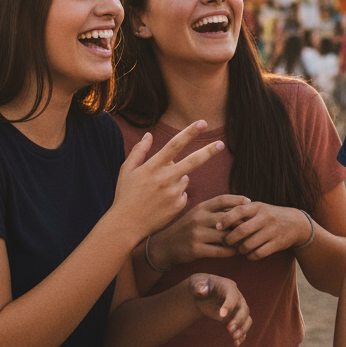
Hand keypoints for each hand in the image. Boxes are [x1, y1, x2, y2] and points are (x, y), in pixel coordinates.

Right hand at [113, 122, 224, 244]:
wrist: (126, 224)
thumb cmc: (125, 195)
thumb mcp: (126, 171)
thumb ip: (138, 151)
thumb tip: (148, 134)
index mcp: (152, 167)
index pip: (174, 145)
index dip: (189, 132)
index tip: (202, 122)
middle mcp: (165, 178)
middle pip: (193, 161)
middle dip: (209, 151)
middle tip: (220, 144)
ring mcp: (173, 193)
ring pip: (185, 178)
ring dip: (178, 179)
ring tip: (159, 190)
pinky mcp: (179, 205)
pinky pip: (184, 194)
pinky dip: (176, 194)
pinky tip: (162, 201)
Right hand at [148, 195, 248, 269]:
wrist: (165, 245)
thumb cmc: (187, 228)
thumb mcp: (198, 214)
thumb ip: (215, 211)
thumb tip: (241, 206)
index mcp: (200, 208)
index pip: (222, 199)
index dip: (238, 199)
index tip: (250, 202)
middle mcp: (198, 219)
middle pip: (228, 218)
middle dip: (242, 224)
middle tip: (253, 227)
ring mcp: (197, 234)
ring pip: (226, 236)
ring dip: (238, 240)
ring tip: (247, 241)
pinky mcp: (196, 250)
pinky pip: (220, 251)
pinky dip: (231, 252)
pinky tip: (236, 252)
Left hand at [186, 274, 251, 346]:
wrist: (203, 292)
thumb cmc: (200, 286)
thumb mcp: (196, 283)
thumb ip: (198, 286)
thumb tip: (202, 291)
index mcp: (229, 287)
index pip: (233, 296)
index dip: (229, 305)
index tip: (221, 316)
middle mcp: (237, 298)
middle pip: (244, 309)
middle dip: (238, 320)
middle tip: (229, 330)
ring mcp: (238, 308)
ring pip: (247, 318)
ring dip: (243, 329)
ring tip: (234, 339)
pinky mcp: (235, 318)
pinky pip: (243, 326)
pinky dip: (242, 335)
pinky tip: (236, 344)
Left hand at [218, 202, 312, 260]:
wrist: (296, 223)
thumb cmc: (270, 216)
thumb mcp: (258, 208)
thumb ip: (240, 210)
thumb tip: (217, 216)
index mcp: (258, 207)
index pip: (238, 211)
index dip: (226, 220)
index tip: (217, 227)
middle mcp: (265, 217)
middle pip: (241, 230)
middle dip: (229, 239)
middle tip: (225, 242)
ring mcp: (272, 231)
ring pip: (248, 245)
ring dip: (239, 250)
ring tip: (237, 249)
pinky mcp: (278, 243)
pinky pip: (258, 253)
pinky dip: (250, 256)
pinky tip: (249, 254)